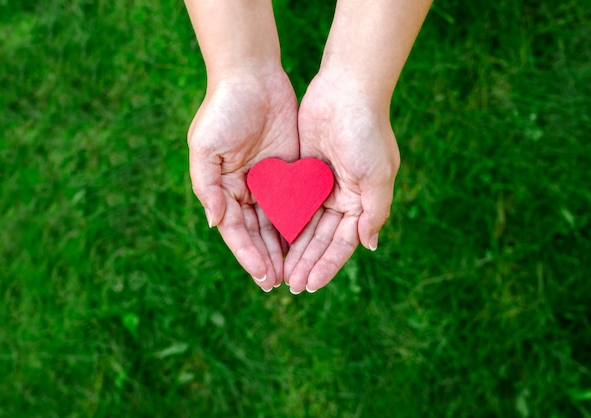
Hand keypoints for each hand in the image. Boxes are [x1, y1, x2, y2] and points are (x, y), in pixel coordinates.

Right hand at [188, 69, 298, 289]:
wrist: (252, 75)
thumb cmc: (223, 110)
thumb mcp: (205, 148)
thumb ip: (207, 187)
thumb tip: (216, 223)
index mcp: (223, 189)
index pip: (237, 230)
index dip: (249, 254)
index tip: (263, 276)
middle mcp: (246, 190)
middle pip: (258, 233)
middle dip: (269, 258)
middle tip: (282, 284)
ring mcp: (269, 181)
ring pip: (279, 223)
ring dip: (286, 248)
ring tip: (296, 273)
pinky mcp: (291, 170)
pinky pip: (297, 201)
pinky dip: (302, 223)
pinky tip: (311, 242)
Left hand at [284, 70, 399, 293]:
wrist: (346, 89)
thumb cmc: (366, 132)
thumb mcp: (377, 176)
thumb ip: (374, 212)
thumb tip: (369, 245)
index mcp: (362, 201)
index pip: (341, 242)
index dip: (326, 264)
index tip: (310, 285)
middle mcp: (342, 196)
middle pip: (321, 238)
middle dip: (306, 261)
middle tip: (289, 285)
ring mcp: (321, 183)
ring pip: (305, 223)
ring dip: (293, 247)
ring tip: (278, 271)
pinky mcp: (303, 169)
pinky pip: (292, 201)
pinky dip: (283, 220)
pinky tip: (271, 239)